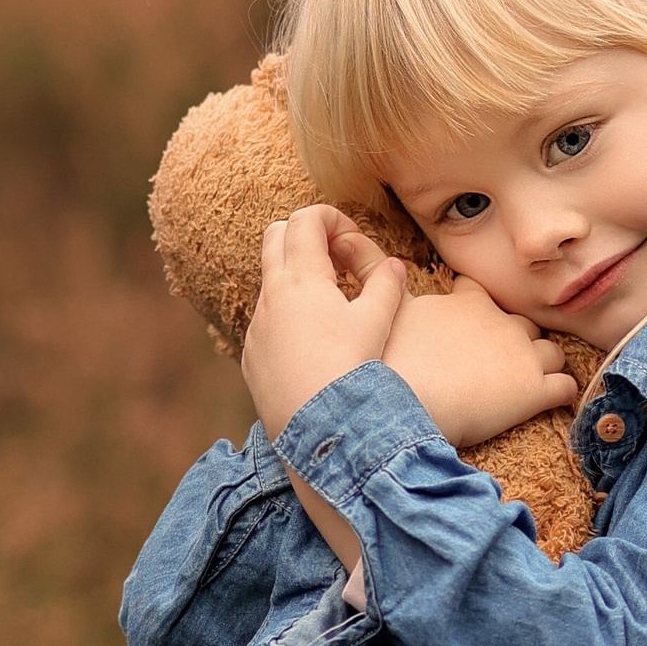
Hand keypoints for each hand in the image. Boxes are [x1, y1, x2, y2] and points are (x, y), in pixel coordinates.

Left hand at [242, 206, 409, 442]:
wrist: (318, 428)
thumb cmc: (351, 372)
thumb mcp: (377, 323)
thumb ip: (385, 286)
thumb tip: (394, 265)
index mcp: (302, 277)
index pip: (305, 219)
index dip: (329, 216)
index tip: (349, 235)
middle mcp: (272, 295)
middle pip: (274, 236)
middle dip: (303, 234)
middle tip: (335, 255)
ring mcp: (258, 325)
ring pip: (269, 280)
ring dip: (296, 277)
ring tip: (330, 301)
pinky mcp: (252, 354)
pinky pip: (265, 319)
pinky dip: (286, 313)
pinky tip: (314, 341)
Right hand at [382, 279, 576, 447]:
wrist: (407, 408)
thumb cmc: (389, 363)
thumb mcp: (379, 308)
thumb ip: (371, 273)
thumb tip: (345, 238)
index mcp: (469, 301)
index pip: (484, 295)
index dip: (479, 310)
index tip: (471, 327)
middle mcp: (502, 321)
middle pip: (522, 324)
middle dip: (515, 341)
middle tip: (498, 363)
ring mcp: (523, 355)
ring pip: (550, 352)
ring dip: (542, 365)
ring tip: (527, 382)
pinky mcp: (536, 391)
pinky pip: (565, 387)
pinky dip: (563, 394)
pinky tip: (552, 402)